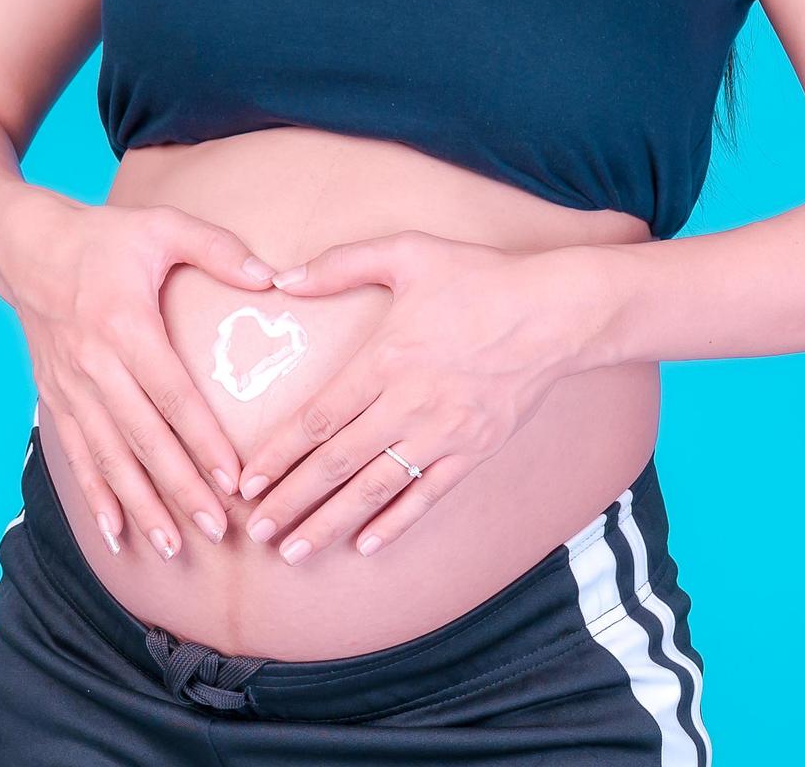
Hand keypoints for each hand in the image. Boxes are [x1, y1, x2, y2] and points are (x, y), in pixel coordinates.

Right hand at [0, 184, 277, 562]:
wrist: (23, 245)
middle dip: (179, 487)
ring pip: (109, 456)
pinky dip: (95, 497)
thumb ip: (217, 249)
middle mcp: (94, 362)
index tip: (234, 479)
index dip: (203, 439)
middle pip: (142, 436)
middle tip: (216, 528)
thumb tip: (272, 278)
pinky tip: (116, 533)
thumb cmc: (103, 237)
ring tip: (172, 546)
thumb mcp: (161, 226)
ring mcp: (70, 386)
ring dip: (140, 504)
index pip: (171, 393)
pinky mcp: (55, 398)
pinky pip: (76, 456)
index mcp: (125, 323)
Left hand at [236, 231, 588, 563]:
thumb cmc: (479, 277)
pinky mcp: (474, 451)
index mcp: (386, 358)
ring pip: (376, 488)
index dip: (279, 454)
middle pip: (337, 463)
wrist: (557, 312)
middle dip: (292, 500)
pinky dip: (396, 523)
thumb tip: (281, 278)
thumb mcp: (407, 252)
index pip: (319, 418)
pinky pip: (428, 496)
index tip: (247, 481)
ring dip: (331, 523)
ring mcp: (444, 433)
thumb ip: (340, 264)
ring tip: (295, 551)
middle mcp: (409, 403)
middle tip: (257, 531)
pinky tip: (366, 545)